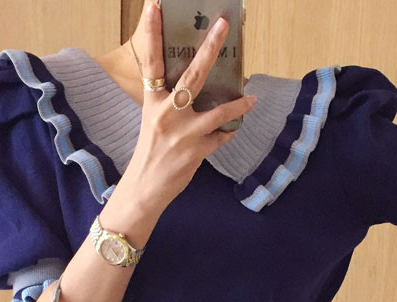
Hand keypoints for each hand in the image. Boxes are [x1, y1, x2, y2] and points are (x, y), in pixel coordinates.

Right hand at [124, 0, 257, 210]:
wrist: (145, 188)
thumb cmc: (150, 153)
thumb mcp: (152, 122)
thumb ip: (169, 102)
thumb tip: (193, 87)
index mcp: (152, 103)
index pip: (151, 63)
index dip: (152, 34)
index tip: (155, 6)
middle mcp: (166, 114)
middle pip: (193, 75)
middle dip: (210, 48)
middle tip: (223, 25)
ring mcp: (183, 134)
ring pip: (218, 112)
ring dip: (238, 105)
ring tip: (251, 98)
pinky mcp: (196, 152)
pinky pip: (220, 137)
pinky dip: (227, 133)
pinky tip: (231, 130)